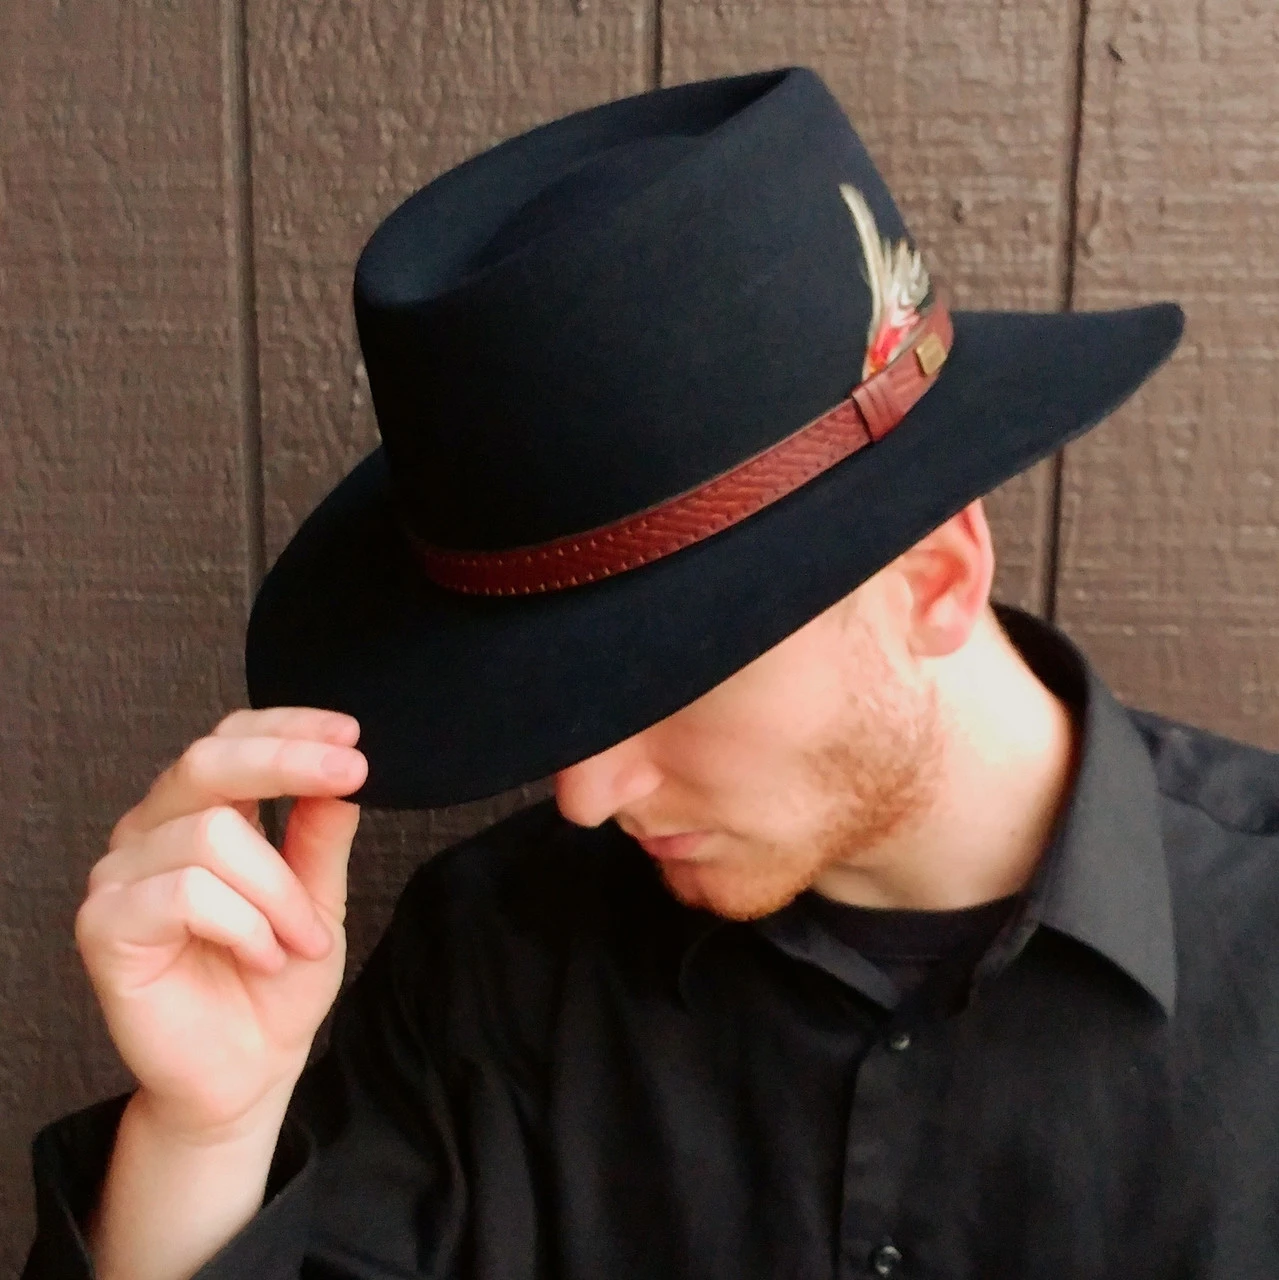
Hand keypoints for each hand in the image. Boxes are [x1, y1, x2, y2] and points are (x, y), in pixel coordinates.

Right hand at [75, 707, 367, 1141]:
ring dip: (279, 892)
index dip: (288, 727)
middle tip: (354, 776)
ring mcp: (121, 875)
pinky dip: (245, 925)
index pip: (231, 738)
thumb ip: (321, 836)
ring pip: (213, 834)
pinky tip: (261, 958)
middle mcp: (152, 831)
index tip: (350, 736)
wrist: (247, 1070)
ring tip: (299, 942)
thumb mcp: (320, 899)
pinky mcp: (104, 924)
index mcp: (200, 811)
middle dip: (288, 763)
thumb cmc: (278, 980)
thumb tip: (341, 775)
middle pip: (209, 761)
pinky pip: (188, 892)